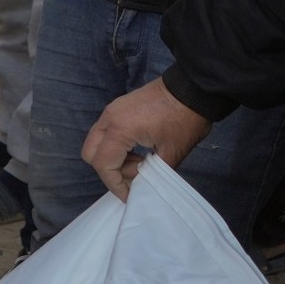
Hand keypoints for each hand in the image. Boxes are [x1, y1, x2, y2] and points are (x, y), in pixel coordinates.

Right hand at [81, 77, 213, 199]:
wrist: (194, 87)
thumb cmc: (185, 119)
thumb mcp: (172, 153)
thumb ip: (152, 174)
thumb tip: (140, 185)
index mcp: (120, 129)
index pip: (103, 165)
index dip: (114, 185)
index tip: (129, 196)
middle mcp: (109, 118)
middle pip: (91, 153)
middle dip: (109, 170)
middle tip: (133, 176)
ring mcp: (112, 110)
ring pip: (97, 142)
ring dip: (113, 157)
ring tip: (140, 161)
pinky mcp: (119, 107)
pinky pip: (107, 131)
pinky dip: (116, 145)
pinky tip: (138, 149)